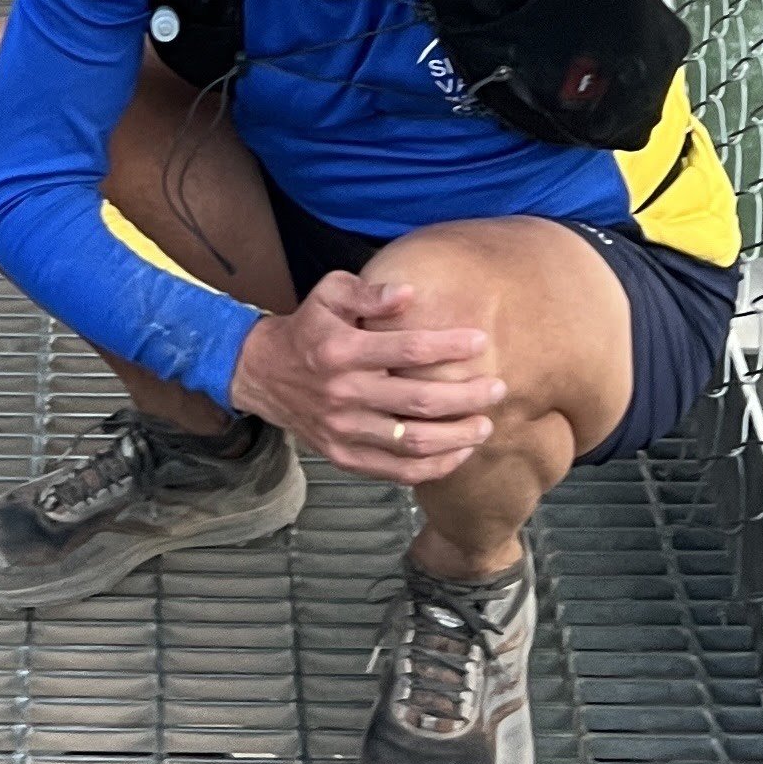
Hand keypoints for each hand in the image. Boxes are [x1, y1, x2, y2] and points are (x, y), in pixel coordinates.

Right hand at [230, 272, 503, 480]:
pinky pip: (398, 471)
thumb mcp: (329, 293)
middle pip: (419, 401)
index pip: (408, 349)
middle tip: (497, 388)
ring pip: (413, 443)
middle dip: (467, 396)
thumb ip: (369, 292)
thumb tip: (409, 293)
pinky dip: (434, 467)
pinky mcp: (345, 457)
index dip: (449, 346)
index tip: (481, 341)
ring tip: (486, 425)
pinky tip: (459, 452)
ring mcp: (344, 431)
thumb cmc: (310, 327)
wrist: (265, 373)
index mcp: (342, 351)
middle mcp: (344, 394)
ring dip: (458, 437)